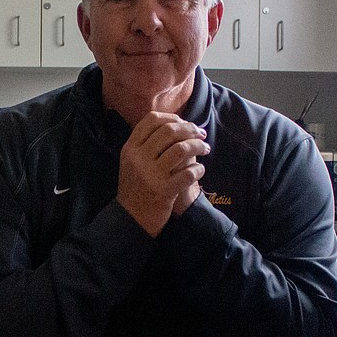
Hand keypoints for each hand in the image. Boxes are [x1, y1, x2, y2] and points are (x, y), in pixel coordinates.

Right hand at [116, 112, 209, 236]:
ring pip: (181, 149)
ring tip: (205, 148)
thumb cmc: (137, 187)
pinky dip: (199, 168)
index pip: (152, 120)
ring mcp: (151, 175)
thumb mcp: (132, 162)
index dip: (173, 117)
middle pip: (169, 131)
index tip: (185, 122)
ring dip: (198, 146)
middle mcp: (138, 159)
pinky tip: (200, 169)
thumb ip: (147, 143)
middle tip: (201, 134)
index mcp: (130, 148)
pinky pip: (189, 173)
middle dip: (190, 129)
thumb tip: (176, 123)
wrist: (131, 219)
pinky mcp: (164, 191)